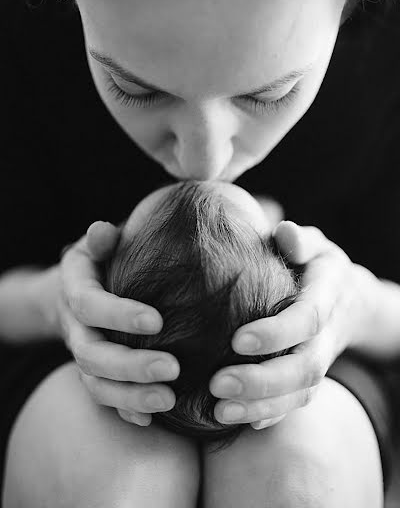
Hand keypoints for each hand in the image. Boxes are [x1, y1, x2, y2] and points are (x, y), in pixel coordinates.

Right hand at [57, 221, 179, 425]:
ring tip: (169, 400)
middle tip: (173, 369)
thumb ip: (102, 239)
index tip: (158, 321)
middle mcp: (74, 326)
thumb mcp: (98, 244)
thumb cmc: (100, 260)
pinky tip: (153, 419)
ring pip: (95, 384)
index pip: (89, 305)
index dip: (118, 315)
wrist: (75, 290)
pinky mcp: (95, 372)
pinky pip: (104, 398)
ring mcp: (83, 353)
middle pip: (91, 354)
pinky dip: (126, 410)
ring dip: (130, 396)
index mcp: (74, 289)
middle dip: (130, 366)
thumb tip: (102, 230)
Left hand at [209, 220, 377, 429]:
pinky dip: (268, 416)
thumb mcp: (316, 245)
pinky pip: (294, 404)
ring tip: (219, 410)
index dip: (277, 333)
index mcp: (327, 296)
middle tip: (217, 383)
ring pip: (298, 393)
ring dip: (260, 406)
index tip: (238, 339)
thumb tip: (283, 232)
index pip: (307, 319)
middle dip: (262, 381)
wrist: (350, 301)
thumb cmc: (319, 266)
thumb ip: (300, 239)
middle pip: (304, 367)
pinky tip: (235, 419)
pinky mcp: (309, 379)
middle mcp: (326, 335)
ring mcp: (320, 360)